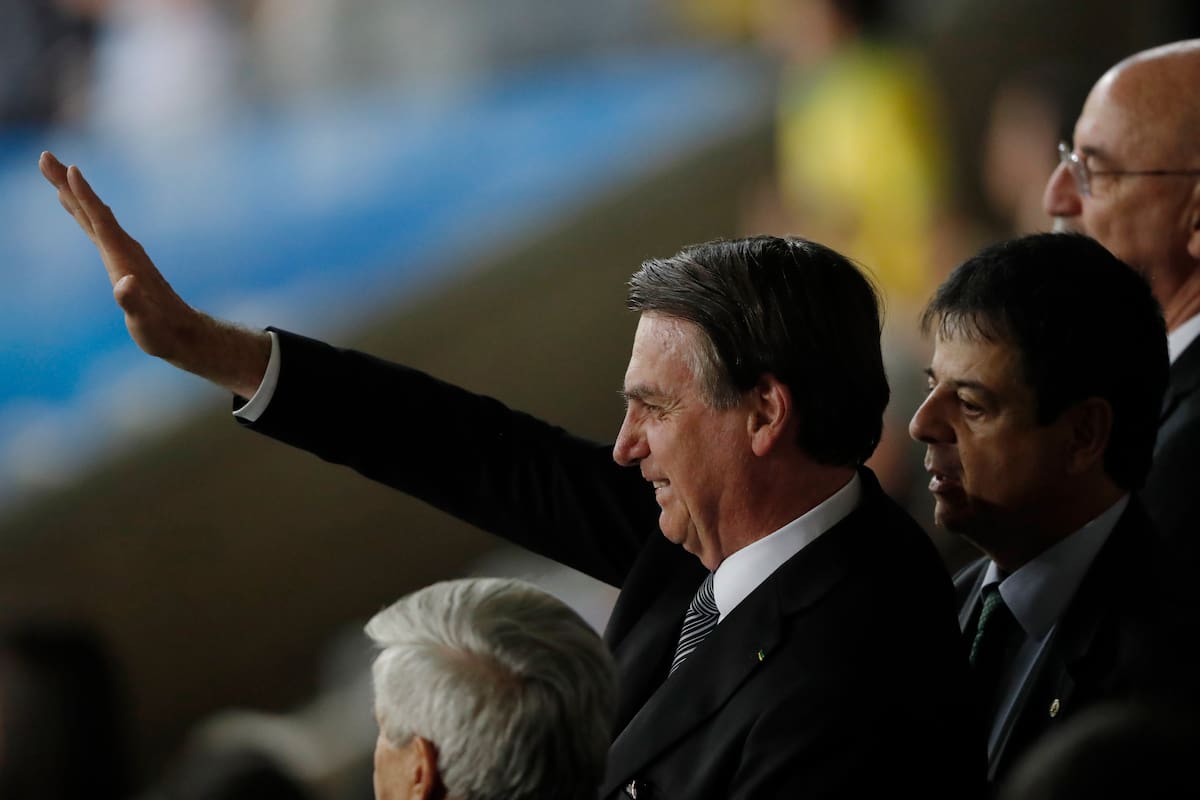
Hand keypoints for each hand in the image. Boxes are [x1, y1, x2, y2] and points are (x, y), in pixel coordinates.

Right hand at [39, 151, 270, 397]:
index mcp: (124, 259)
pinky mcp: (122, 260)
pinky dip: (84, 211)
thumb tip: (124, 285)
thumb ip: (133, 303)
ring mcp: (124, 253)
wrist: (184, 334)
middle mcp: (124, 249)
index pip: (101, 221)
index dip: (85, 197)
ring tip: (56, 171)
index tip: (70, 169)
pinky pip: (98, 227)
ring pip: (94, 215)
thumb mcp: (145, 322)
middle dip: (68, 184)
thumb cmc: (162, 331)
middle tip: (45, 157)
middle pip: (92, 210)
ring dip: (74, 193)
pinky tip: (75, 205)